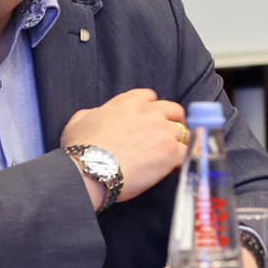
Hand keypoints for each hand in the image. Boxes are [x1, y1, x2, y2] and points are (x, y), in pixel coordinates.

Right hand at [62, 89, 187, 205]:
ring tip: (171, 155)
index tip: (148, 120)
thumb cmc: (80, 150)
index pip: (150, 96)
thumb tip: (99, 115)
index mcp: (128, 102)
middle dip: (172, 121)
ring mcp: (163, 131)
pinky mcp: (170, 152)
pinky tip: (176, 167)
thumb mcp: (79, 120)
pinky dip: (183, 159)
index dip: (151, 109)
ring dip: (179, 142)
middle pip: (174, 110)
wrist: (89, 170)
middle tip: (167, 136)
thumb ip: (95, 112)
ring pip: (183, 132)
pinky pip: (187, 152)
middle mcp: (149, 112)